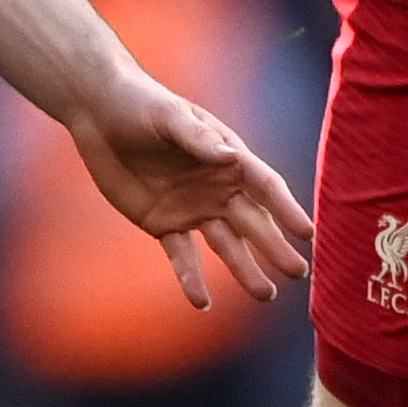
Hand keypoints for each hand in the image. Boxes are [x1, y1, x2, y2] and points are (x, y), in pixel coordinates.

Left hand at [59, 60, 313, 311]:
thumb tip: (230, 158)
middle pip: (253, 222)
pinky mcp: (163, 224)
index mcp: (227, 158)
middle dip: (275, 247)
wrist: (100, 112)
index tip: (307, 233)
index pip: (265, 187)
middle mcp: (217, 188)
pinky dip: (191, 279)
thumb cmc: (141, 104)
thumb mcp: (170, 116)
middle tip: (298, 272)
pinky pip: (182, 256)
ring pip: (225, 245)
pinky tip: (201, 302)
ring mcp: (192, 208)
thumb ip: (198, 138)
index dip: (286, 209)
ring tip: (265, 295)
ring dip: (244, 270)